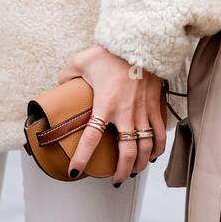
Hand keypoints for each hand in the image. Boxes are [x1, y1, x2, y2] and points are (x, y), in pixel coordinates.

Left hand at [59, 45, 166, 185]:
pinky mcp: (155, 106)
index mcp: (105, 104)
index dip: (82, 158)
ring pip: (146, 148)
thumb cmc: (110, 52)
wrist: (141, 41)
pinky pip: (159, 134)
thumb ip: (68, 76)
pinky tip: (152, 155)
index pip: (91, 139)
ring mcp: (143, 111)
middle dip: (121, 171)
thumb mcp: (80, 61)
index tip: (75, 171)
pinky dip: (158, 148)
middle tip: (114, 180)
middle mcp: (126, 113)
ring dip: (140, 164)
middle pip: (127, 153)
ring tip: (133, 172)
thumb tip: (61, 86)